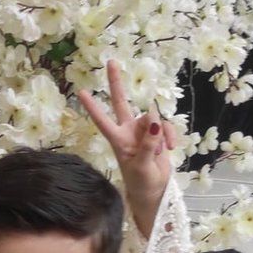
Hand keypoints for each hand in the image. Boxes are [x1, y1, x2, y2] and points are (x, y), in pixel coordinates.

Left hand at [79, 60, 173, 236]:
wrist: (154, 191)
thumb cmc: (141, 183)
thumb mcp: (142, 167)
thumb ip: (148, 145)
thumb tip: (155, 122)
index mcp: (118, 140)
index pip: (103, 121)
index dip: (93, 107)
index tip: (81, 93)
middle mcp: (128, 132)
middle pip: (121, 102)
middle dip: (117, 83)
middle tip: (111, 62)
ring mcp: (143, 132)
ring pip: (153, 118)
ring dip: (162, 132)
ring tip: (164, 150)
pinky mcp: (157, 135)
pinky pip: (165, 127)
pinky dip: (170, 135)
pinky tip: (172, 148)